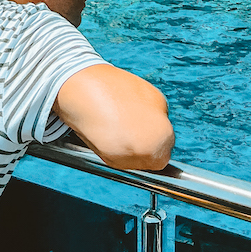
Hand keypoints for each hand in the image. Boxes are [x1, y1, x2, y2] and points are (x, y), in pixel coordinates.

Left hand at [55, 64, 174, 170]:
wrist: (86, 90)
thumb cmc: (95, 127)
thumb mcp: (113, 159)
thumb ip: (134, 162)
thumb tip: (143, 158)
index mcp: (155, 146)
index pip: (160, 161)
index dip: (144, 160)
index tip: (131, 154)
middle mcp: (164, 124)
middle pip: (163, 140)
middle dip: (148, 141)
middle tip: (125, 138)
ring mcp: (159, 105)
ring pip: (157, 122)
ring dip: (144, 123)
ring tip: (120, 120)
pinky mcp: (152, 89)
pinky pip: (151, 107)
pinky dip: (140, 108)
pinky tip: (121, 106)